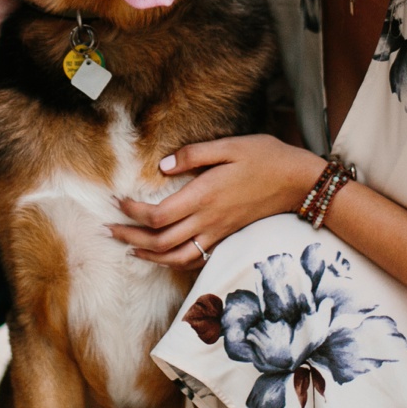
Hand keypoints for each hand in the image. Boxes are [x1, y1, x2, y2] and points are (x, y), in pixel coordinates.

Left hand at [109, 135, 326, 268]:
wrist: (297, 182)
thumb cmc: (265, 158)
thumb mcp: (229, 146)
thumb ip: (194, 155)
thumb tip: (163, 166)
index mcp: (204, 195)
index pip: (158, 215)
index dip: (133, 213)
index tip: (118, 202)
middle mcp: (208, 220)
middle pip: (160, 241)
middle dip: (130, 236)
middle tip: (109, 229)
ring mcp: (218, 233)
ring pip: (175, 257)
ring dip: (148, 254)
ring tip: (129, 247)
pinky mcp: (226, 238)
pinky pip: (195, 259)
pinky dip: (173, 261)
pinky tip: (162, 254)